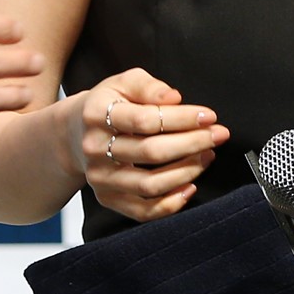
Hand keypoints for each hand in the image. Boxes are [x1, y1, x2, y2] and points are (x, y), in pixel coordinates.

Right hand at [72, 67, 230, 222]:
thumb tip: (174, 98)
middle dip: (192, 144)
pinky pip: (142, 211)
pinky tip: (190, 186)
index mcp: (97, 113)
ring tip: (207, 156)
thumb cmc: (109, 104)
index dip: (182, 118)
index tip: (209, 116)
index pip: (145, 119)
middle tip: (218, 135)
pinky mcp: (107, 199)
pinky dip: (171, 204)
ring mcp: (100, 178)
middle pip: (151, 152)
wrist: (75, 134)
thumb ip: (149, 86)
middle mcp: (95, 148)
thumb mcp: (124, 82)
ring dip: (186, 172)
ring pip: (149, 184)